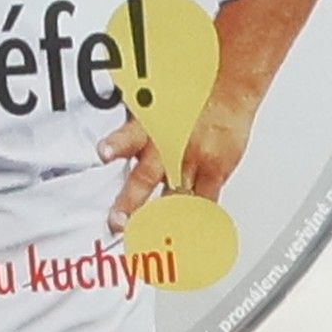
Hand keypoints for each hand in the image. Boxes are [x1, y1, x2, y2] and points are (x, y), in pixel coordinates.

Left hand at [97, 84, 258, 231]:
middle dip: (129, 201)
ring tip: (148, 240)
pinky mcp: (214, 172)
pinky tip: (186, 238)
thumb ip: (137, 128)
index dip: (115, 146)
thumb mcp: (156, 104)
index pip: (129, 139)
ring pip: (173, 197)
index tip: (102, 154)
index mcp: (152, 125)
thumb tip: (116, 142)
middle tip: (116, 220)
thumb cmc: (192, 98)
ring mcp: (193, 161)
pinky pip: (203, 202)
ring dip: (159, 220)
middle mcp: (169, 145)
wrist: (229, 92)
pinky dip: (193, 220)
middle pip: (145, 176)